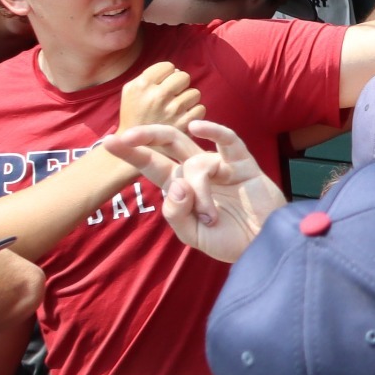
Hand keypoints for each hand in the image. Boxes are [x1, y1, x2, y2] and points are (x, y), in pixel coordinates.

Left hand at [102, 121, 284, 263]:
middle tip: (126, 137)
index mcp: (181, 188)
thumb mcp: (193, 236)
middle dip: (145, 136)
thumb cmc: (230, 242)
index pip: (152, 163)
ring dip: (198, 189)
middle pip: (167, 142)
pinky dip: (213, 131)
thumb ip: (177, 213)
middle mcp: (198, 171)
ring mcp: (220, 166)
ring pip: (195, 161)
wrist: (265, 247)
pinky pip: (227, 141)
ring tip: (210, 217)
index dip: (131, 152)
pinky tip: (199, 127)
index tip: (108, 141)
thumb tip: (178, 183)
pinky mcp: (243, 164)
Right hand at [118, 62, 205, 131]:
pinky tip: (184, 116)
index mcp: (143, 85)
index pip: (168, 66)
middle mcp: (158, 96)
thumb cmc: (135, 113)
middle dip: (180, 84)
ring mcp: (172, 110)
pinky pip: (201, 108)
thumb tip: (175, 70)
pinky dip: (194, 112)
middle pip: (184, 76)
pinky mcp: (184, 124)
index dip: (168, 74)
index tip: (163, 83)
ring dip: (188, 98)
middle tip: (173, 93)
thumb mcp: (131, 90)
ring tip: (177, 106)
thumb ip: (149, 76)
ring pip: (195, 93)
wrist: (134, 143)